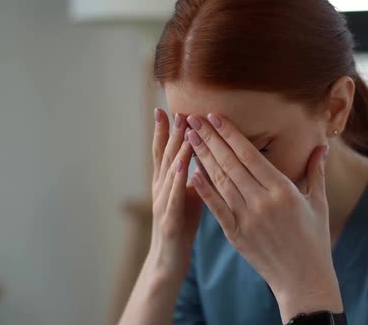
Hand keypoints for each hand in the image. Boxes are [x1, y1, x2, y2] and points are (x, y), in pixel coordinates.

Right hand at [147, 109, 202, 277]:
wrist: (169, 259)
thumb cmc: (182, 225)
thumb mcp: (189, 195)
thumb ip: (194, 174)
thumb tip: (206, 154)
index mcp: (166, 182)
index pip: (164, 151)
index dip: (164, 130)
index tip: (166, 108)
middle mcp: (161, 188)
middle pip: (165, 155)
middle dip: (171, 132)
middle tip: (177, 108)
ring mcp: (163, 203)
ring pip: (169, 172)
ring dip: (176, 148)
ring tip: (183, 128)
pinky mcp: (170, 219)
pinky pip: (175, 196)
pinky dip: (178, 179)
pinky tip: (184, 165)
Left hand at [185, 113, 342, 321]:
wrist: (303, 280)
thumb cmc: (314, 239)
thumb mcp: (319, 203)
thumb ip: (316, 172)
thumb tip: (322, 146)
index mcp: (283, 190)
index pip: (250, 155)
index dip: (230, 134)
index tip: (215, 116)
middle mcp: (262, 202)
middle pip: (231, 164)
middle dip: (210, 139)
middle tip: (194, 119)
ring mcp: (247, 219)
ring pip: (220, 182)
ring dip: (202, 158)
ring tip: (190, 138)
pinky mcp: (236, 235)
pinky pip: (216, 208)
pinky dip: (203, 190)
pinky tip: (191, 173)